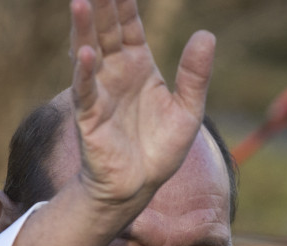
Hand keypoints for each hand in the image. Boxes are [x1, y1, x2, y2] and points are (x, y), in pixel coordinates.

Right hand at [69, 0, 215, 207]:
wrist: (138, 185)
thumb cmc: (160, 148)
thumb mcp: (188, 110)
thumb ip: (196, 75)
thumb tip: (206, 35)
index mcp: (139, 65)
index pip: (129, 25)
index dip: (125, 2)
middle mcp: (115, 72)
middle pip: (106, 30)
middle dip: (102, 5)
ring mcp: (99, 92)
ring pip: (89, 52)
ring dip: (83, 28)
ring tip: (80, 1)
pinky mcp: (89, 117)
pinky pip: (85, 91)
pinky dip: (83, 73)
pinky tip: (85, 54)